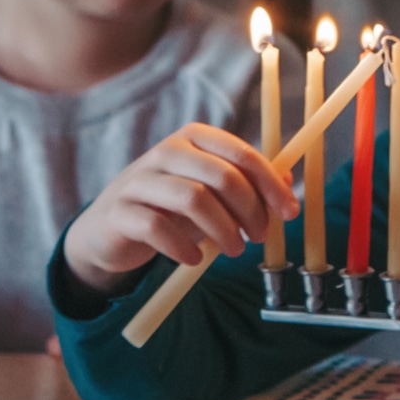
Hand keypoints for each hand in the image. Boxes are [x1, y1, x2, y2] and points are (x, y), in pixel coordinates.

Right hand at [62, 123, 298, 294]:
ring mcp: (139, 180)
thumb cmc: (169, 207)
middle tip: (258, 238)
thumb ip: (247, 183)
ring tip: (233, 251)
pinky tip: (194, 259)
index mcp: (194, 139)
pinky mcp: (119, 211)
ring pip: (193, 199)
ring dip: (223, 231)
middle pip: (221, 176)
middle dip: (250, 211)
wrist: (109, 229)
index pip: (241, 154)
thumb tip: (288, 177)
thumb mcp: (211, 192)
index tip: (289, 214)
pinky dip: (183, 247)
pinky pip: (157, 227)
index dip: (270, 184)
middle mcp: (166, 152)